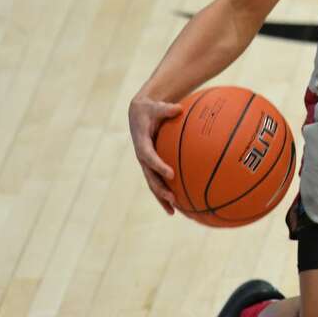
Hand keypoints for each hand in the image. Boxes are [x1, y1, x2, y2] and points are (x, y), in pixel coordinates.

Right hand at [128, 94, 182, 214]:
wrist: (138, 113)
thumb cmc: (150, 109)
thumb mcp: (155, 106)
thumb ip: (166, 109)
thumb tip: (179, 108)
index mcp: (142, 143)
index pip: (149, 157)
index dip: (158, 166)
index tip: (170, 174)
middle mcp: (142, 156)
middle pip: (150, 177)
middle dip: (160, 189)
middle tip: (172, 198)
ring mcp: (146, 163)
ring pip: (153, 184)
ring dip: (161, 198)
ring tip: (173, 211)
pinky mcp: (151, 165)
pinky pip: (158, 180)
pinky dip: (165, 192)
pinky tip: (178, 204)